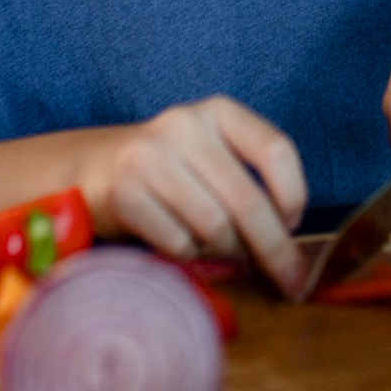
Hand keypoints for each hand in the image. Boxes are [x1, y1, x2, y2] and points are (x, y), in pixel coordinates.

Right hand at [82, 96, 308, 296]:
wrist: (96, 168)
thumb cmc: (173, 171)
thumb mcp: (214, 155)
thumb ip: (250, 182)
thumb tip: (289, 243)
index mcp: (218, 112)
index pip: (275, 150)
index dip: (294, 196)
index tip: (293, 225)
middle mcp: (184, 126)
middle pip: (247, 200)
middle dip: (274, 248)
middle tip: (289, 279)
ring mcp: (150, 157)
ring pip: (216, 227)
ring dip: (228, 252)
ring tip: (223, 250)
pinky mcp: (124, 192)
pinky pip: (179, 243)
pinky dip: (191, 255)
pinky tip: (185, 244)